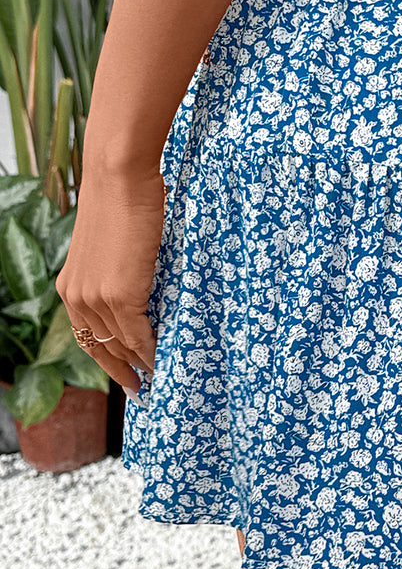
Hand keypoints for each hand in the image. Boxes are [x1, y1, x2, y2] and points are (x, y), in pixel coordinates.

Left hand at [55, 162, 164, 398]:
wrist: (119, 178)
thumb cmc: (123, 201)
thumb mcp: (112, 247)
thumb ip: (118, 274)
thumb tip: (141, 293)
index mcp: (71, 287)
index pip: (88, 335)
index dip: (107, 359)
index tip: (125, 374)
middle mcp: (77, 297)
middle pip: (101, 348)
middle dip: (122, 372)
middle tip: (142, 390)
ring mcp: (96, 298)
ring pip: (121, 345)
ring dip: (141, 364)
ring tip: (160, 376)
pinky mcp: (119, 295)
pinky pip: (137, 336)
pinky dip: (152, 351)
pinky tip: (165, 360)